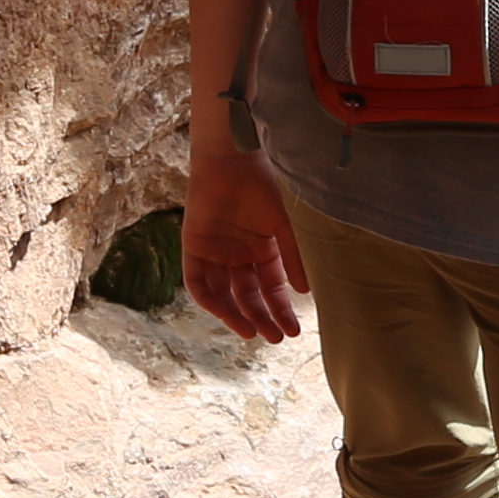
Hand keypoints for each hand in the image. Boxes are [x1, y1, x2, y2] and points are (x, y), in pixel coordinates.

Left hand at [182, 137, 309, 344]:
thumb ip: (293, 257)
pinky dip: (211, 300)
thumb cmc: (265, 186)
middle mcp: (238, 254)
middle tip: (275, 338)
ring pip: (224, 294)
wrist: (234, 159)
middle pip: (248, 295)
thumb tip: (305, 292)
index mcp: (262, 248)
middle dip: (262, 317)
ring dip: (237, 315)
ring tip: (253, 332)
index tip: (294, 330)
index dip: (281, 309)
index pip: (271, 287)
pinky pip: (198, 282)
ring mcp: (215, 252)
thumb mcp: (285, 226)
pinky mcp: (193, 247)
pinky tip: (227, 312)